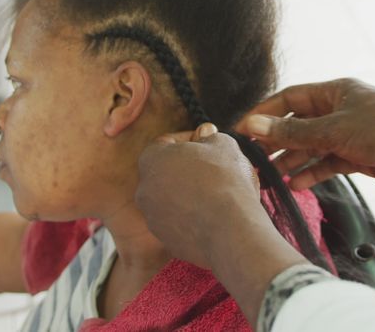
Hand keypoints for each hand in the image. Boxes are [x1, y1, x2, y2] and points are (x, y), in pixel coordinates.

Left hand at [136, 123, 263, 268]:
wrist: (230, 230)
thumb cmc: (225, 179)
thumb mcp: (223, 144)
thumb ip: (209, 137)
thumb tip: (204, 135)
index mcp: (151, 158)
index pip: (166, 143)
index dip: (190, 141)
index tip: (209, 145)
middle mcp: (144, 188)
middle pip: (166, 173)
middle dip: (188, 169)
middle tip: (215, 170)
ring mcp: (152, 217)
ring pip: (171, 200)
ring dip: (189, 195)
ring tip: (218, 196)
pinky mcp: (166, 240)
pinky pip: (178, 223)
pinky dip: (192, 218)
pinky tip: (215, 217)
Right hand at [236, 78, 374, 189]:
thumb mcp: (335, 130)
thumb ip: (293, 132)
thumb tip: (254, 125)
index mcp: (333, 92)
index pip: (288, 99)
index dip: (263, 114)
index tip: (240, 131)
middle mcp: (338, 111)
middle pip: (297, 124)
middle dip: (274, 141)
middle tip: (250, 159)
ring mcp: (348, 134)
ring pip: (311, 147)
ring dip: (291, 160)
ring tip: (267, 177)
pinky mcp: (359, 156)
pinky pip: (327, 163)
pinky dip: (312, 173)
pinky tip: (295, 184)